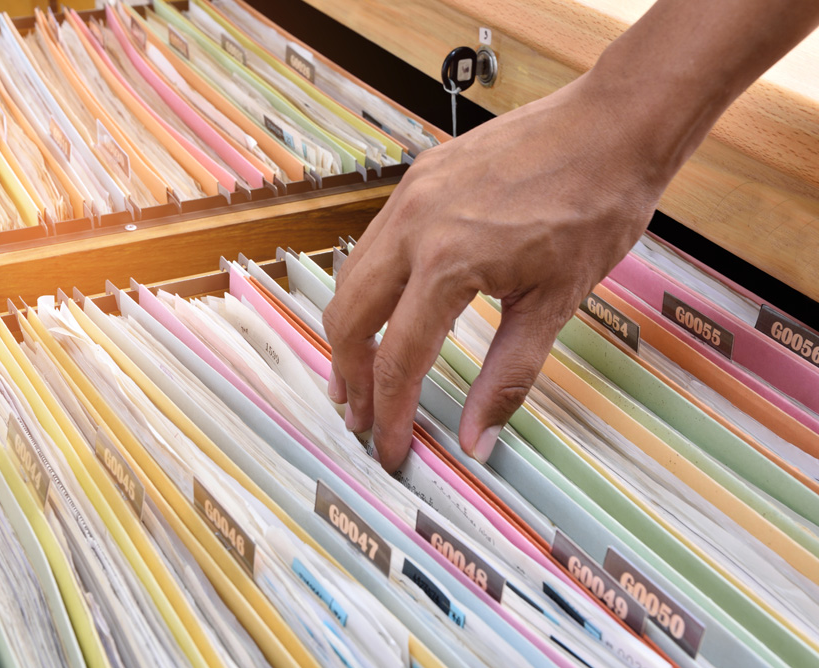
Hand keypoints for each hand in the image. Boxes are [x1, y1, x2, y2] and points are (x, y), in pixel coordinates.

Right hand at [324, 72, 671, 471]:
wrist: (612, 124)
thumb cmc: (596, 206)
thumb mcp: (555, 302)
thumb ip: (508, 377)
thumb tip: (476, 439)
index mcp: (448, 261)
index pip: (400, 357)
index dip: (390, 413)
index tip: (389, 449)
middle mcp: (414, 225)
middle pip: (348, 317)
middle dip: (349, 375)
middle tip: (361, 416)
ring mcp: (410, 195)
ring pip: (352, 277)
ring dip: (351, 330)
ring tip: (362, 372)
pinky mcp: (418, 178)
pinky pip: (374, 243)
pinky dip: (369, 287)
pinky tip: (387, 308)